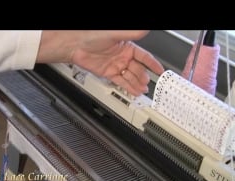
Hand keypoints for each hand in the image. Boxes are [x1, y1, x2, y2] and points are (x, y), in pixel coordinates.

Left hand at [37, 31, 163, 95]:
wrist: (76, 46)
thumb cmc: (92, 36)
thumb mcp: (114, 34)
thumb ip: (131, 34)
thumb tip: (144, 31)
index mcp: (127, 47)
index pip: (144, 56)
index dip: (153, 63)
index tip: (160, 70)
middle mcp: (123, 57)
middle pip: (137, 69)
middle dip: (143, 77)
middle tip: (148, 83)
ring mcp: (116, 66)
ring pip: (130, 77)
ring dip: (137, 84)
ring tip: (142, 90)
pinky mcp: (108, 73)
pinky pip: (120, 82)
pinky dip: (127, 87)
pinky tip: (133, 91)